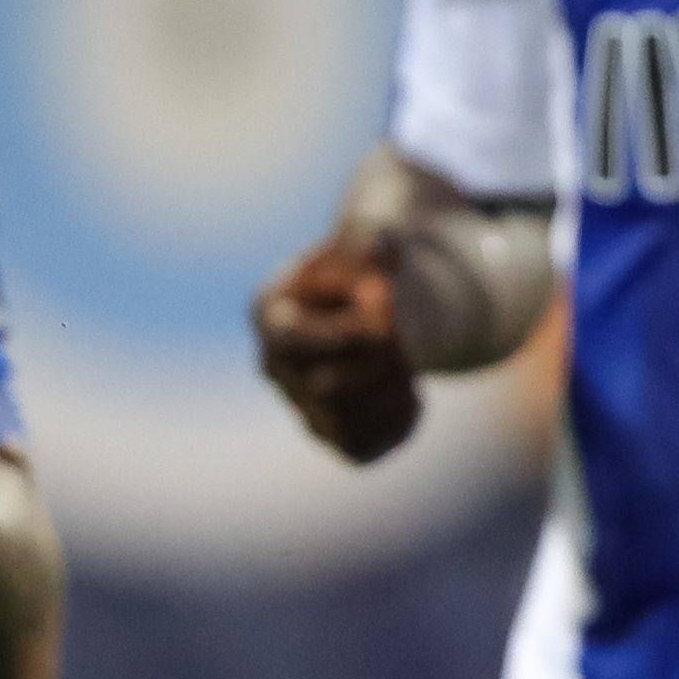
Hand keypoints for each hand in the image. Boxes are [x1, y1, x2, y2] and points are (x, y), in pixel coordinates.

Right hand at [254, 236, 423, 461]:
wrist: (382, 295)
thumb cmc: (370, 260)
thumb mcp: (372, 232)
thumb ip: (371, 244)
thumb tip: (376, 262)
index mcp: (270, 313)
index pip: (293, 340)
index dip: (345, 335)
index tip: (390, 317)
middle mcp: (275, 365)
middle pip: (326, 387)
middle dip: (379, 363)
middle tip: (404, 337)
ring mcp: (298, 403)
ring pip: (346, 424)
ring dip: (391, 393)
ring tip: (407, 361)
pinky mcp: (330, 433)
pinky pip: (362, 446)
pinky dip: (397, 420)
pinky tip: (407, 390)